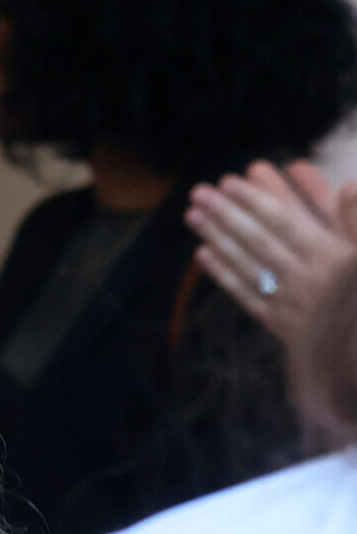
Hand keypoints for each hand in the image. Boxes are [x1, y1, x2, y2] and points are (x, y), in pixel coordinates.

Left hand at [185, 160, 356, 341]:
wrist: (355, 353)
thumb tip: (349, 185)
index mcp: (334, 258)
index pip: (287, 222)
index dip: (256, 200)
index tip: (229, 181)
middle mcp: (308, 279)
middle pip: (258, 240)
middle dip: (226, 214)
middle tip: (198, 192)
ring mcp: (291, 303)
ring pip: (247, 265)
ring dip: (217, 238)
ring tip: (193, 215)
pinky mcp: (280, 323)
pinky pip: (246, 295)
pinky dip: (224, 273)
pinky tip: (204, 254)